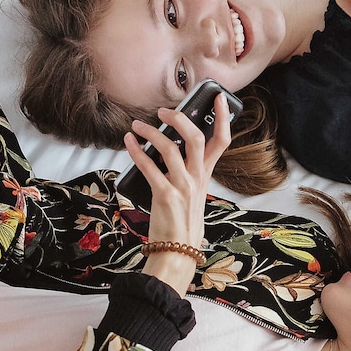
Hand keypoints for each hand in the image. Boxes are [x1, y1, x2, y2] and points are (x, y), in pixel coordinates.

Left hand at [125, 93, 231, 294]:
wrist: (177, 252)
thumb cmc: (182, 224)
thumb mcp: (192, 195)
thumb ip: (187, 173)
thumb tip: (166, 151)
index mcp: (205, 176)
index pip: (222, 142)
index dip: (222, 118)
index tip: (216, 98)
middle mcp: (197, 178)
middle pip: (197, 138)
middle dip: (180, 118)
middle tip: (163, 110)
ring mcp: (183, 186)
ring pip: (171, 148)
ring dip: (151, 132)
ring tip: (136, 126)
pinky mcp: (165, 195)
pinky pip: (149, 166)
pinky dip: (136, 151)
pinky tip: (127, 143)